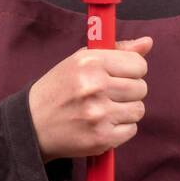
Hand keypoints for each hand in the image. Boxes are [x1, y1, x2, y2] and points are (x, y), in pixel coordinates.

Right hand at [28, 35, 152, 162]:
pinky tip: (102, 124)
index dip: (131, 71)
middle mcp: (95, 86)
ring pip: (138, 110)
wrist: (32, 123)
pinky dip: (120, 129)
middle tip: (109, 94)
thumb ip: (116, 51)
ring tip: (104, 109)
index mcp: (90, 63)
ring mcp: (98, 114)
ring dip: (125, 111)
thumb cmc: (58, 89)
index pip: (138, 65)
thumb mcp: (80, 61)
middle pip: (141, 88)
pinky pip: (131, 130)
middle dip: (129, 91)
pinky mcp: (101, 138)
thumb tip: (147, 43)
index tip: (119, 75)